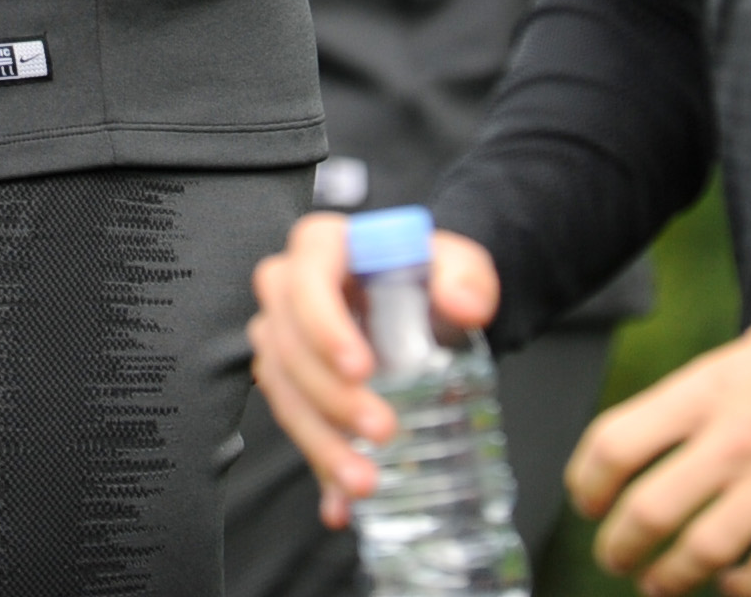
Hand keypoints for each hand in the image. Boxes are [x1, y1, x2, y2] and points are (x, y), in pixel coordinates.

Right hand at [246, 213, 503, 527]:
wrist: (425, 304)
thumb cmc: (431, 274)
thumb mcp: (459, 263)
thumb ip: (467, 274)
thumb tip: (462, 303)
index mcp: (321, 247)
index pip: (306, 280)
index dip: (324, 325)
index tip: (361, 368)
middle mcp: (288, 291)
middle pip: (288, 345)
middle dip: (330, 397)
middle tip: (382, 431)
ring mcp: (283, 339)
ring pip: (283, 393)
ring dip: (320, 441)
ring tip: (364, 480)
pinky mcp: (291, 384)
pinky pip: (294, 426)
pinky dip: (317, 467)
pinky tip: (341, 502)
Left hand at [569, 274, 750, 595]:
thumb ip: (709, 391)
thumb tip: (672, 431)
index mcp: (708, 386)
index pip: (616, 442)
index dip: (587, 482)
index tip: (587, 501)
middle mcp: (736, 434)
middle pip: (649, 509)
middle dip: (621, 546)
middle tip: (616, 558)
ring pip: (704, 549)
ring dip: (673, 577)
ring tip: (661, 583)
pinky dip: (745, 589)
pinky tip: (736, 585)